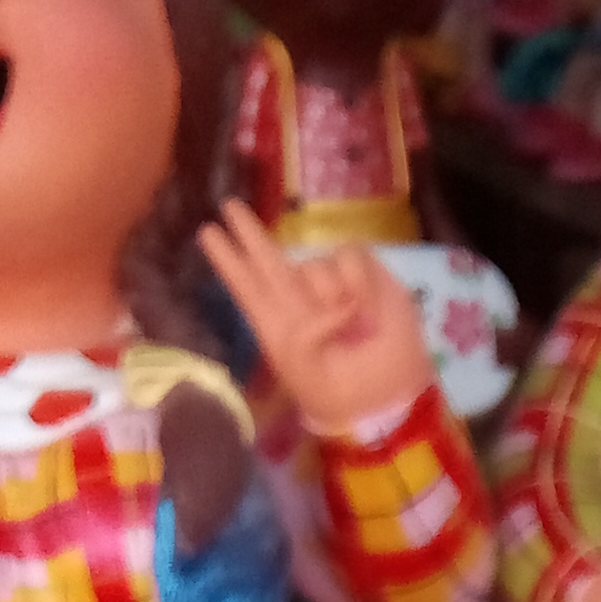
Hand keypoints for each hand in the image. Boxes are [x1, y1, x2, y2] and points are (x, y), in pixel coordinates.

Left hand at [197, 216, 427, 437]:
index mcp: (278, 326)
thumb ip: (303, 341)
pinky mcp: (365, 275)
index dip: (228, 260)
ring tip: (356, 329)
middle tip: (229, 206)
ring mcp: (332, 284)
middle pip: (269, 258)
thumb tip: (331, 305)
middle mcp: (300, 298)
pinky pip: (351, 257)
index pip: (247, 286)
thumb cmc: (347, 394)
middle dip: (249, 232)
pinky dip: (360, 283)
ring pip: (315, 264)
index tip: (208, 232)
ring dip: (331, 294)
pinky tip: (369, 312)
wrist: (392, 395)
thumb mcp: (310, 377)